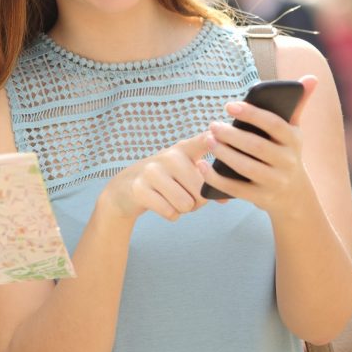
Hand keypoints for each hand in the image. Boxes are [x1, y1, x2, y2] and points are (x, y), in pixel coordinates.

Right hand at [100, 132, 214, 222]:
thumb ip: (207, 181)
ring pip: (186, 204)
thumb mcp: (185, 174)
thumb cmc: (165, 181)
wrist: (126, 189)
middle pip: (201, 191)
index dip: (212, 140)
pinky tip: (161, 204)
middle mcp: (170, 156)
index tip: (214, 136)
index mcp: (184, 149)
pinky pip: (171, 213)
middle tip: (184, 195)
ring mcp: (153, 171)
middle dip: (197, 202)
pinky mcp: (140, 189)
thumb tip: (225, 198)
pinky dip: (170, 215)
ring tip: (172, 199)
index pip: (203, 141)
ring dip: (183, 209)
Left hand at [200, 76, 318, 217]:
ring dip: (223, 154)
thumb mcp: (294, 132)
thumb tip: (311, 77)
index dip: (252, 114)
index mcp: (294, 140)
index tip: (229, 105)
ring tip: (208, 140)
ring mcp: (275, 182)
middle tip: (213, 125)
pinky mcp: (262, 198)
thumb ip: (298, 104)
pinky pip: (235, 188)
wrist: (295, 197)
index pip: (274, 124)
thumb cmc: (287, 154)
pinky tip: (202, 165)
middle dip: (231, 135)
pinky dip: (216, 178)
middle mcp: (288, 162)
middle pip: (256, 147)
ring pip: (245, 167)